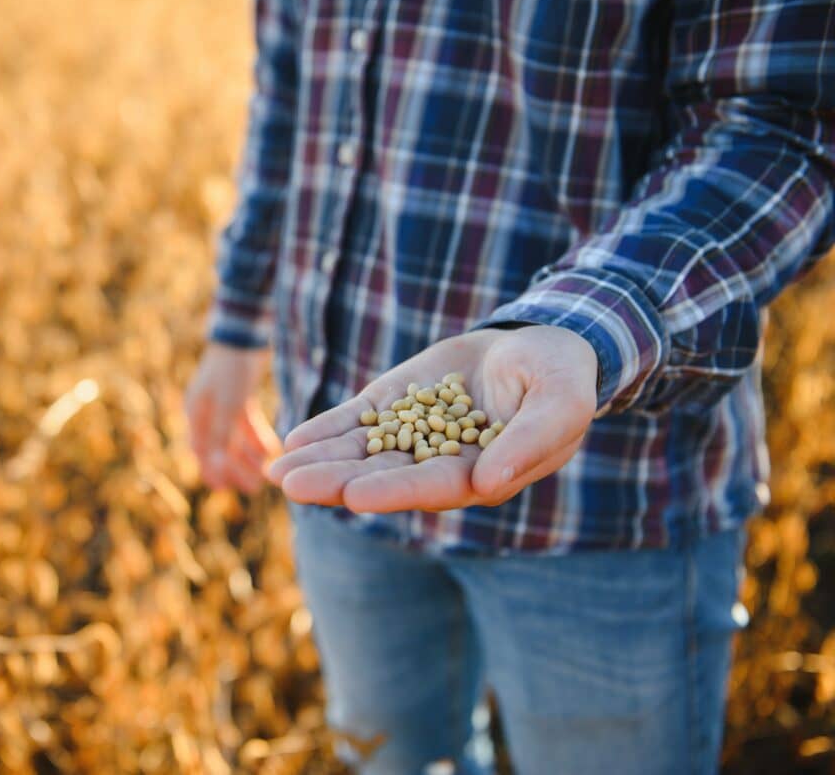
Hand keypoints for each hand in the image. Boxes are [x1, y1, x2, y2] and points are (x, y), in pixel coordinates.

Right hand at [185, 342, 281, 492]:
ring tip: (267, 471)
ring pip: (234, 437)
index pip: (202, 452)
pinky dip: (256, 437)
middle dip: (235, 468)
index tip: (228, 490)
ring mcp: (223, 403)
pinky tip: (272, 449)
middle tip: (255, 487)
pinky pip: (246, 424)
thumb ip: (220, 437)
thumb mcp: (227, 405)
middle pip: (219, 447)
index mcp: (196, 414)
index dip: (214, 472)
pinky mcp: (240, 396)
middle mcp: (207, 411)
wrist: (245, 332)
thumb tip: (214, 470)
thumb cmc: (232, 369)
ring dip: (248, 456)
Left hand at [267, 326, 597, 512]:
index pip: (432, 486)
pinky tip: (294, 440)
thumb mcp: (561, 401)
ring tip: (277, 470)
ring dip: (320, 460)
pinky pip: (356, 419)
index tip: (354, 496)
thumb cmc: (561, 377)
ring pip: (361, 451)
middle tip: (293, 485)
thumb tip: (488, 483)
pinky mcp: (395, 403)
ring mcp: (412, 432)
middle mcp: (439, 461)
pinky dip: (327, 429)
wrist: (539, 344)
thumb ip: (531, 440)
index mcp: (481, 472)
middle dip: (337, 481)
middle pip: (383, 474)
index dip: (394, 490)